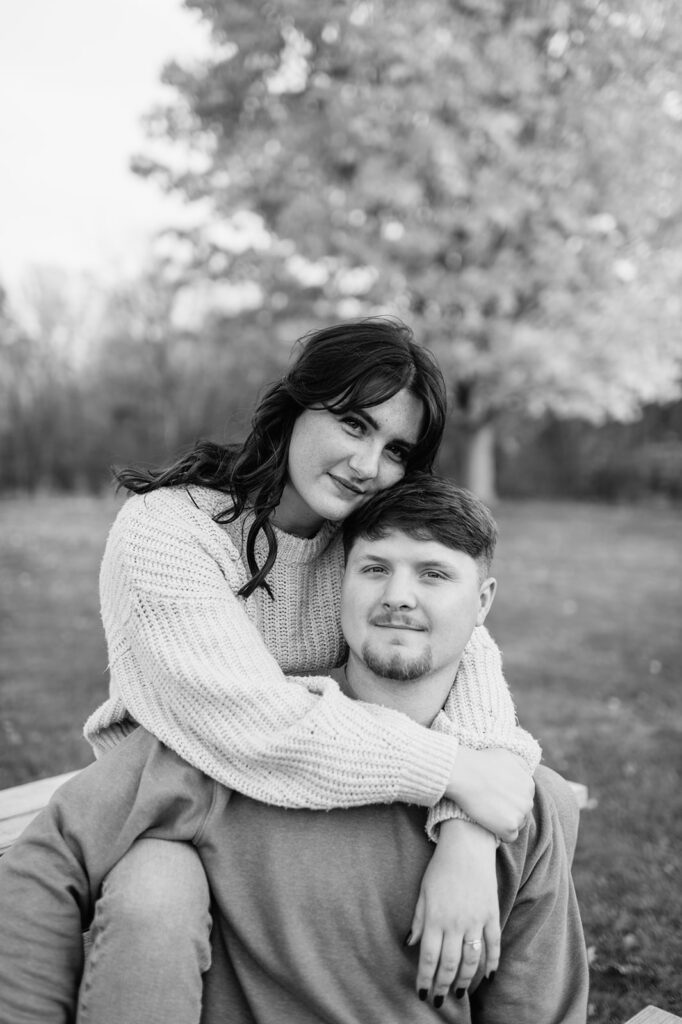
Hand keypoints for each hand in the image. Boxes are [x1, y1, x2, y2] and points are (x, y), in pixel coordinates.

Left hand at [407, 819, 499, 1005]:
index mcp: (435, 918)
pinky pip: (493, 944)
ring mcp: (476, 920)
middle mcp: (455, 923)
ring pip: (472, 960)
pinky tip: (487, 976)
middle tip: (439, 1000)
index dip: (425, 979)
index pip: (429, 958)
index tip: (422, 994)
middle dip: (442, 985)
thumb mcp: (423, 892)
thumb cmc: (440, 867)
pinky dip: (492, 962)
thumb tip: (410, 945)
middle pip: (449, 964)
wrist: (467, 845)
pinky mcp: (491, 914)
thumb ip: (418, 920)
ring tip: (458, 992)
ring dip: (465, 979)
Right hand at [444, 747, 533, 841]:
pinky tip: (488, 824)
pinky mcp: (509, 826)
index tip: (495, 796)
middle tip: (489, 805)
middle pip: (522, 812)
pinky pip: (509, 837)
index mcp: (529, 784)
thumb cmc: (480, 762)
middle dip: (508, 810)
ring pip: (517, 825)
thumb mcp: (506, 755)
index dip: (508, 798)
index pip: (523, 797)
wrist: (463, 773)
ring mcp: (520, 814)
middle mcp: (528, 800)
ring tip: (487, 814)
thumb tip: (525, 772)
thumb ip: (520, 765)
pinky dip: (500, 833)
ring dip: (504, 822)